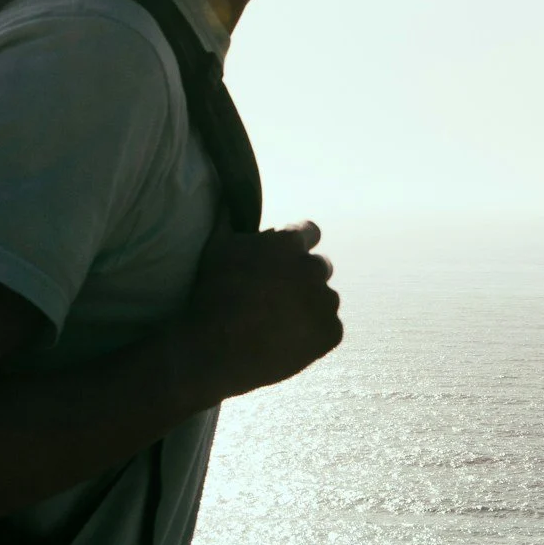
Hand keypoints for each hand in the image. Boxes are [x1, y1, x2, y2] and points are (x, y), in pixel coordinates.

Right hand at [179, 222, 342, 399]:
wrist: (215, 350)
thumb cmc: (211, 295)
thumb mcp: (215, 247)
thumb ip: (227, 216)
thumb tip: (226, 194)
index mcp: (290, 242)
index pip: (310, 232)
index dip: (297, 246)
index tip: (284, 262)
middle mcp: (314, 267)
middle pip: (319, 268)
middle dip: (302, 279)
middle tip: (276, 299)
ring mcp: (325, 301)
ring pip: (324, 300)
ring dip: (309, 308)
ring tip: (279, 325)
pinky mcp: (331, 333)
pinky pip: (329, 330)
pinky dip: (313, 337)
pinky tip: (287, 342)